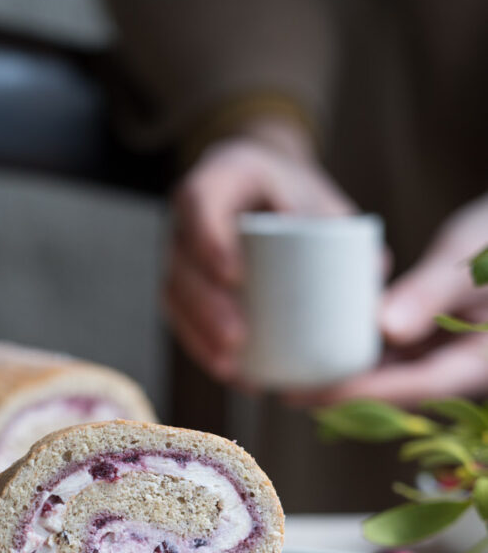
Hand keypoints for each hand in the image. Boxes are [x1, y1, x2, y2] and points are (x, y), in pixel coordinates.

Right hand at [163, 131, 354, 382]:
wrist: (268, 191)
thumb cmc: (298, 196)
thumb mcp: (320, 198)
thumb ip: (345, 230)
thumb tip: (378, 271)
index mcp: (222, 178)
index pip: (199, 203)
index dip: (209, 240)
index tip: (236, 277)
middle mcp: (189, 216)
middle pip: (182, 262)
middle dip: (206, 305)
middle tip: (238, 337)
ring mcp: (180, 252)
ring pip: (175, 295)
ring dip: (199, 335)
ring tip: (230, 368)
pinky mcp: (183, 285)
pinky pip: (182, 318)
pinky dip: (204, 348)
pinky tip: (231, 375)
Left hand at [297, 194, 487, 405]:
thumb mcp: (467, 255)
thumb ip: (431, 292)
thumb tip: (386, 329)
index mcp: (481, 361)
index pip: (419, 386)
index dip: (366, 394)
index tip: (318, 395)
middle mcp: (464, 368)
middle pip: (400, 393)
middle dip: (346, 397)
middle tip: (291, 393)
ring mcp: (448, 358)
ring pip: (392, 379)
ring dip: (348, 381)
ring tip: (295, 378)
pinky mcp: (433, 343)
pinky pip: (393, 358)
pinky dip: (360, 356)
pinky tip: (320, 353)